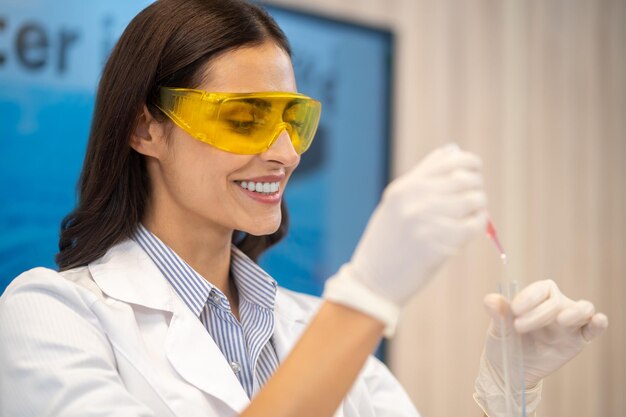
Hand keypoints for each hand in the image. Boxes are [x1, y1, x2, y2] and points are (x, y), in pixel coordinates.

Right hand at [323, 144, 487, 335]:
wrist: (374, 281)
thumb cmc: (387, 242)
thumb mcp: (395, 204)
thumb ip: (421, 179)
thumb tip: (452, 152)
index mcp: (404, 187)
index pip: (450, 161)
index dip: (469, 163)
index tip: (474, 171)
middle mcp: (416, 200)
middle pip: (466, 179)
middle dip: (476, 187)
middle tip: (473, 199)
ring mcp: (428, 221)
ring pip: (475, 200)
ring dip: (479, 207)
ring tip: (471, 216)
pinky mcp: (441, 244)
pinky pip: (475, 225)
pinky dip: (478, 224)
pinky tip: (470, 229)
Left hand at [485, 279, 607, 387]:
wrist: (511, 369)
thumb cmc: (504, 344)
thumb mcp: (498, 331)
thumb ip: (498, 315)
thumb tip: (490, 300)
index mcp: (535, 299)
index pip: (542, 288)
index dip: (530, 296)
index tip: (515, 310)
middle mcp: (555, 307)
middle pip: (558, 300)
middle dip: (539, 313)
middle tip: (519, 327)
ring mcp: (568, 324)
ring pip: (583, 308)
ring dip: (575, 311)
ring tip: (560, 320)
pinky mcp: (577, 340)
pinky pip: (593, 328)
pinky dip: (598, 323)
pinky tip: (597, 321)